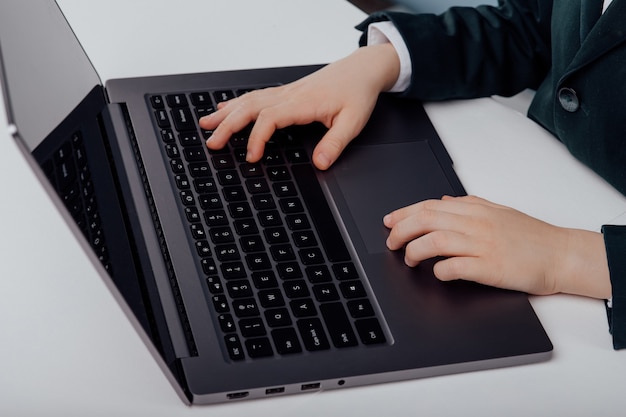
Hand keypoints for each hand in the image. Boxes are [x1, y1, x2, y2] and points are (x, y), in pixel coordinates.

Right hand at [199, 43, 400, 169]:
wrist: (362, 69)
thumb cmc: (357, 92)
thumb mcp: (353, 122)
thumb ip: (335, 144)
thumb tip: (320, 163)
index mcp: (303, 103)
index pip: (270, 118)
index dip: (256, 138)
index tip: (251, 157)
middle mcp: (290, 95)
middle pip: (250, 108)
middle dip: (228, 125)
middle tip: (212, 143)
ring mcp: (286, 92)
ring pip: (248, 101)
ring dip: (226, 114)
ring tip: (206, 125)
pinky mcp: (286, 92)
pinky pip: (256, 96)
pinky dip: (236, 103)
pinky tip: (225, 109)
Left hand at [383, 195, 610, 298]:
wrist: (561, 255)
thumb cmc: (532, 236)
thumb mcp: (498, 212)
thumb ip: (469, 206)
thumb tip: (443, 202)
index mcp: (476, 209)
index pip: (429, 206)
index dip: (403, 213)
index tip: (389, 221)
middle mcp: (476, 223)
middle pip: (425, 220)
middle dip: (401, 230)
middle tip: (391, 243)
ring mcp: (482, 245)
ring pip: (434, 241)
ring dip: (414, 251)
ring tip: (409, 260)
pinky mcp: (490, 268)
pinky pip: (454, 267)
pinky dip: (439, 271)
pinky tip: (437, 273)